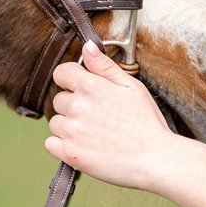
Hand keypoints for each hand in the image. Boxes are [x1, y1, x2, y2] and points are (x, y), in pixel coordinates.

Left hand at [44, 40, 174, 190]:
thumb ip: (105, 66)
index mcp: (90, 86)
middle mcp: (76, 106)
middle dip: (73, 105)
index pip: (61, 73)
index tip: (81, 88)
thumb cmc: (146, 122)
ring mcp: (71, 131)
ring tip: (93, 133)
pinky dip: (61, 145)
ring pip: (55, 122)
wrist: (155, 159)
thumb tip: (87, 47)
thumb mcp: (131, 86)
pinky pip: (50, 143)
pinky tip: (82, 146)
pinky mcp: (69, 154)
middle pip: (59, 99)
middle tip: (97, 116)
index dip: (70, 79)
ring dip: (68, 126)